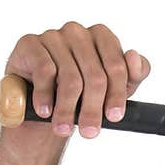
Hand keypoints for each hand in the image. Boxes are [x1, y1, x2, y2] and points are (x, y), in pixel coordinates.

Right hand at [3, 21, 150, 139]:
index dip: (117, 94)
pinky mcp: (30, 43)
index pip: (116, 65)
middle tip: (90, 132)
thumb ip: (132, 76)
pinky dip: (45, 96)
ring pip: (70, 77)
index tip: (114, 117)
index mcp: (102, 37)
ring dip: (67, 109)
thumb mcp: (113, 91)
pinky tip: (44, 111)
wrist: (43, 106)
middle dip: (93, 109)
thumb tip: (134, 57)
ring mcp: (53, 36)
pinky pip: (44, 71)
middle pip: (94, 75)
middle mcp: (78, 32)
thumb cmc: (81, 96)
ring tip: (63, 129)